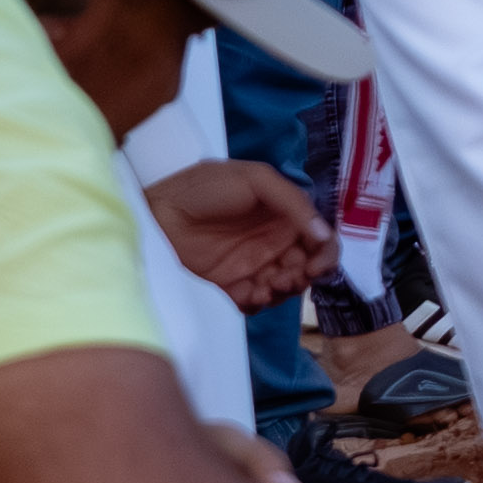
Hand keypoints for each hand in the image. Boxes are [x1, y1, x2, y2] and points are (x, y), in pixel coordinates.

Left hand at [141, 155, 324, 306]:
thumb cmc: (205, 187)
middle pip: (308, 268)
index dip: (326, 254)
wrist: (157, 211)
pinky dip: (259, 303)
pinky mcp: (232, 287)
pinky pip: (257, 303)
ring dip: (283, 291)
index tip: (316, 265)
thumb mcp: (255, 179)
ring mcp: (254, 266)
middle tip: (286, 276)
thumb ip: (293, 202)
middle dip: (305, 276)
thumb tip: (324, 234)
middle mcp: (274, 242)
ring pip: (286, 289)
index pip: (320, 239)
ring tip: (264, 286)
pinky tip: (248, 294)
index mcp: (285, 215)